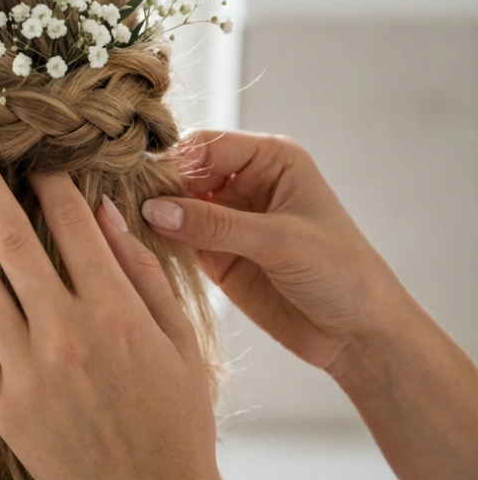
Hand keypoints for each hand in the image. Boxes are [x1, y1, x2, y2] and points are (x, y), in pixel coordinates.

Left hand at [0, 127, 261, 479]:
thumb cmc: (177, 421)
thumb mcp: (181, 341)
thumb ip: (142, 273)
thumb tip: (105, 211)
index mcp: (116, 311)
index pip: (72, 224)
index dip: (49, 181)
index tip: (32, 152)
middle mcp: (66, 332)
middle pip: (12, 238)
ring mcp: (27, 369)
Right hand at [138, 129, 411, 379]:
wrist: (358, 334)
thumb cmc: (341, 273)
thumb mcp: (280, 241)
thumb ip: (216, 225)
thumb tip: (153, 209)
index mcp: (270, 160)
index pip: (205, 146)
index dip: (173, 162)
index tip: (143, 185)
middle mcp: (244, 183)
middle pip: (182, 172)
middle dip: (155, 188)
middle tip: (124, 206)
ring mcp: (226, 220)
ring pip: (173, 206)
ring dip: (151, 216)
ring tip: (122, 226)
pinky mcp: (214, 255)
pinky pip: (175, 239)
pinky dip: (155, 242)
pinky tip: (134, 246)